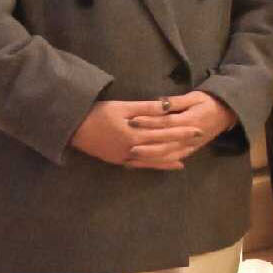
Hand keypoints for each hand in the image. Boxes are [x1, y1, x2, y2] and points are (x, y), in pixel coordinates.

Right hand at [70, 99, 190, 170]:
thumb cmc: (97, 114)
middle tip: (199, 138)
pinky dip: (157, 165)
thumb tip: (168, 106)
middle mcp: (132, 149)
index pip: (164, 133)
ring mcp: (126, 158)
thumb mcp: (122, 107)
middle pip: (163, 147)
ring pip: (154, 159)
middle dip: (181, 143)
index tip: (197, 129)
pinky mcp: (120, 161)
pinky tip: (168, 165)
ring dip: (171, 157)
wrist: (73, 128)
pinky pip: (142, 165)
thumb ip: (146, 108)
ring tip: (188, 155)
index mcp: (134, 134)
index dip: (182, 131)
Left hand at [123, 90, 236, 164]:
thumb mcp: (195, 97)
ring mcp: (189, 146)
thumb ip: (177, 101)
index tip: (133, 120)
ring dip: (149, 158)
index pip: (166, 122)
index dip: (150, 122)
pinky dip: (158, 164)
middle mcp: (189, 136)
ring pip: (167, 155)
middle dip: (146, 144)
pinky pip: (172, 159)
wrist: (226, 114)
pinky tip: (144, 164)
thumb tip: (159, 102)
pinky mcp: (189, 151)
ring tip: (131, 158)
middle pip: (165, 142)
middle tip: (128, 143)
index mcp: (190, 120)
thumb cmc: (208, 102)